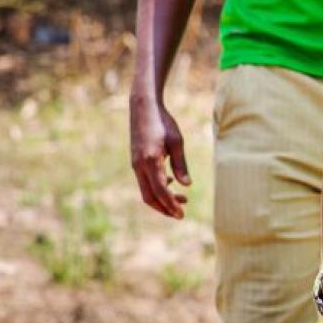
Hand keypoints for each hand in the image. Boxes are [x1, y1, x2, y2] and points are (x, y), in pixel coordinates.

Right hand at [129, 93, 189, 218]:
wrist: (143, 108)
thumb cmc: (163, 122)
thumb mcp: (177, 142)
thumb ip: (180, 164)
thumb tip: (187, 185)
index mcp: (150, 161)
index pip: (160, 190)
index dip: (170, 204)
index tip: (181, 214)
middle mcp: (139, 166)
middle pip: (149, 197)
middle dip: (164, 208)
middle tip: (181, 214)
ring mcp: (135, 165)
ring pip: (146, 191)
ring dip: (161, 199)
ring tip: (181, 199)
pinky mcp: (136, 162)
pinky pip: (145, 181)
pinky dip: (157, 188)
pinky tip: (170, 183)